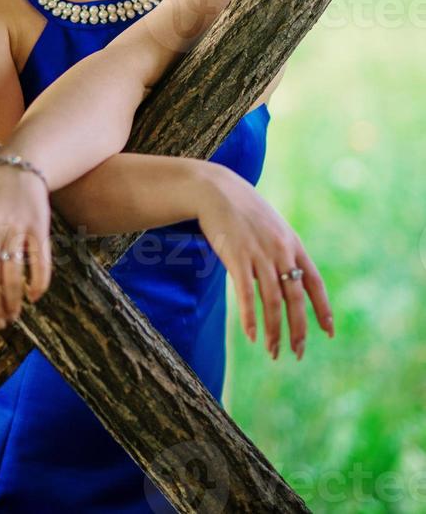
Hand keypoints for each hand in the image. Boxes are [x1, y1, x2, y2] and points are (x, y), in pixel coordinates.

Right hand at [196, 162, 334, 360]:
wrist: (216, 190)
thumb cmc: (243, 210)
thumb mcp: (272, 226)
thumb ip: (283, 250)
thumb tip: (289, 277)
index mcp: (292, 244)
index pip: (314, 282)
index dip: (323, 308)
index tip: (328, 332)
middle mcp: (280, 250)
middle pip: (295, 297)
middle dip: (298, 329)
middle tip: (298, 353)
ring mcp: (259, 253)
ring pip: (272, 300)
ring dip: (274, 330)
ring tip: (273, 351)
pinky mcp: (237, 257)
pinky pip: (247, 294)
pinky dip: (250, 318)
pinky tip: (251, 335)